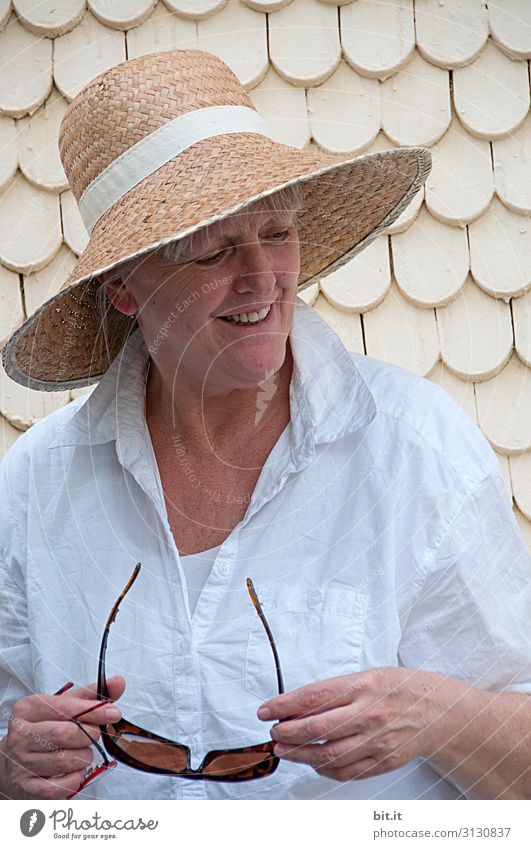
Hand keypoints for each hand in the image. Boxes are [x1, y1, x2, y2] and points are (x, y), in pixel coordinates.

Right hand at [0, 676, 124, 799]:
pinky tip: (73, 771)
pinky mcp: (27, 788)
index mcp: (28, 708)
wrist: (12, 761)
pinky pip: (62, 786)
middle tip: (94, 734)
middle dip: (90, 735)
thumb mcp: (62, 706)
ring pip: (68, 760)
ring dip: (84, 757)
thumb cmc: (43, 729)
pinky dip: (75, 779)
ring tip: (80, 751)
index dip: (94, 711)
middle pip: (68, 734)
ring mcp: (22, 763)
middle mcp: (21, 735)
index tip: (114, 713)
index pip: (66, 707)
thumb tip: (118, 682)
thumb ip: (91, 695)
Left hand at [257, 667, 464, 781]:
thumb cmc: (399, 688)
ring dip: (300, 754)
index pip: (313, 697)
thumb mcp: (367, 676)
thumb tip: (297, 707)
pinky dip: (324, 769)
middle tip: (274, 733)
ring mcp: (376, 740)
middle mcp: (368, 713)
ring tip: (285, 750)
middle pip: (316, 729)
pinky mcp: (382, 760)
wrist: (439, 710)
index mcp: (362, 685)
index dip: (284, 706)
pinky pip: (346, 771)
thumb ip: (334, 692)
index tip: (266, 711)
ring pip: (328, 755)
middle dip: (287, 733)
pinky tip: (313, 762)